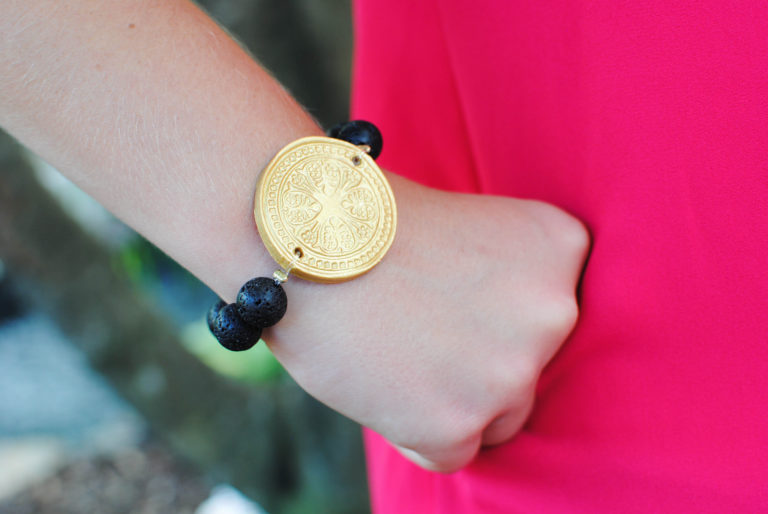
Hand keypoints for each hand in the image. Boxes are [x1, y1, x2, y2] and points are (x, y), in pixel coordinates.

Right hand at [267, 173, 589, 471]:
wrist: (301, 240)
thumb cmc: (372, 225)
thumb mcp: (472, 225)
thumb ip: (511, 280)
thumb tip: (510, 345)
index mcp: (559, 248)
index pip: (549, 311)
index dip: (494, 310)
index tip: (450, 290)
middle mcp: (554, 312)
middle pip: (528, 367)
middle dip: (478, 359)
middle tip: (418, 325)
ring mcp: (510, 372)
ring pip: (498, 416)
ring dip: (453, 399)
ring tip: (396, 351)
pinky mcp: (459, 424)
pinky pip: (452, 451)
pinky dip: (416, 431)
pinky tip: (382, 383)